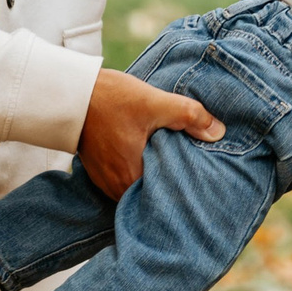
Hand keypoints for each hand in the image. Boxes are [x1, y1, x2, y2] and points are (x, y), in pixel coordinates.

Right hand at [77, 67, 221, 197]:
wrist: (73, 93)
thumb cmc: (110, 100)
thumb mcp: (154, 103)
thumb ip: (189, 115)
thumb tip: (218, 132)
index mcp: (130, 179)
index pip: (166, 197)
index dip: (185, 186)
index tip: (201, 177)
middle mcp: (116, 188)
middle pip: (153, 193)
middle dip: (173, 181)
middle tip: (195, 167)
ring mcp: (106, 181)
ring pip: (140, 185)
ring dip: (155, 174)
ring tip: (176, 160)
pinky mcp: (101, 171)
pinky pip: (128, 177)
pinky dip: (141, 169)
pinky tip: (153, 154)